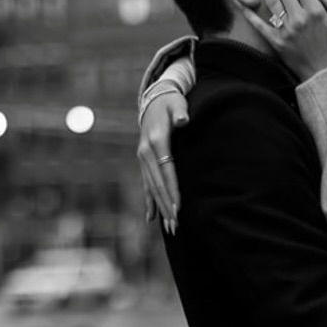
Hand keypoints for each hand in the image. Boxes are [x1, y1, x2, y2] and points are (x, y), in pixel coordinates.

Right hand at [137, 86, 188, 230]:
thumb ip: (180, 112)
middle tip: (176, 226)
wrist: (153, 99)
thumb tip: (183, 120)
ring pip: (152, 188)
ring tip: (170, 227)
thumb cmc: (170, 103)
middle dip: (167, 206)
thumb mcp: (176, 103)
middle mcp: (146, 152)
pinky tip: (151, 220)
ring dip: (160, 208)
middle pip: (158, 184)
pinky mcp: (144, 162)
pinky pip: (147, 185)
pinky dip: (149, 202)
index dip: (172, 190)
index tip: (178, 208)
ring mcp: (143, 158)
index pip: (167, 170)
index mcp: (156, 141)